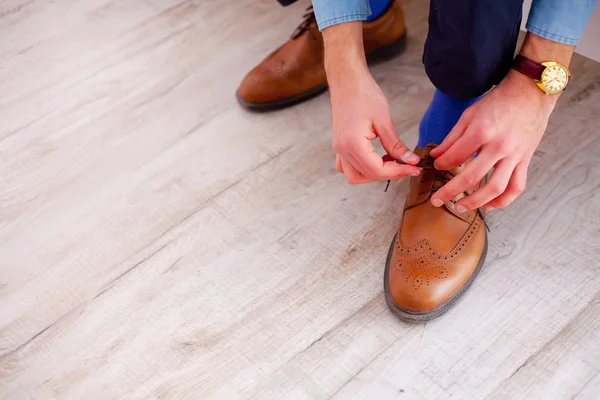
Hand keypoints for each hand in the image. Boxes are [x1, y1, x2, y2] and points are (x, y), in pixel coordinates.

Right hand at [322, 21, 419, 183]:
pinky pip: (347, 167)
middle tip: (407, 165)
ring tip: (391, 163)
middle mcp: (342, 150)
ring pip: (354, 176)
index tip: (415, 167)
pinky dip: (362, 169)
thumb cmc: (364, 94)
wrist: (346, 80)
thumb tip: (410, 161)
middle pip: (366, 175)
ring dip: (373, 175)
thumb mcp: (384, 120)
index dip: (398, 172)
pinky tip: (376, 159)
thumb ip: (396, 145)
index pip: (376, 170)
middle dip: (388, 174)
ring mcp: (338, 149)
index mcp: (352, 144)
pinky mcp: (340, 145)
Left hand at [429, 70, 557, 210]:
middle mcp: (499, 146)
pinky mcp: (525, 160)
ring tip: (460, 207)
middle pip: (472, 177)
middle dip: (450, 191)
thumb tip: (436, 157)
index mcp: (482, 131)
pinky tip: (489, 205)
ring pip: (496, 188)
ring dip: (476, 201)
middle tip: (436, 200)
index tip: (435, 167)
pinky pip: (516, 186)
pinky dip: (503, 200)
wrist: (531, 93)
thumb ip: (452, 138)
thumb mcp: (469, 114)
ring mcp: (514, 155)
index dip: (442, 165)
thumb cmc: (498, 102)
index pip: (455, 156)